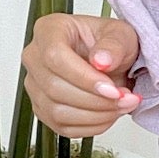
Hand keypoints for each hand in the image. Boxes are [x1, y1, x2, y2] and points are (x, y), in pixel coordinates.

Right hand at [22, 13, 142, 136]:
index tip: (111, 88)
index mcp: (49, 30)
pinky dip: (91, 126)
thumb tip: (102, 60)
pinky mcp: (43, 109)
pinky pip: (62, 127)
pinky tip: (108, 114)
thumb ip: (114, 44)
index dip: (83, 77)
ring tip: (120, 106)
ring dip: (95, 115)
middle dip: (95, 100)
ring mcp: (36, 86)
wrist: (109, 61)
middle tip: (123, 99)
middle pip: (54, 88)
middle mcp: (35, 58)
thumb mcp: (121, 34)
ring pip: (57, 111)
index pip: (55, 56)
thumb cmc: (109, 43)